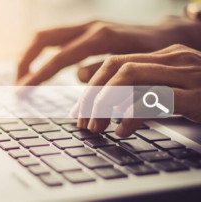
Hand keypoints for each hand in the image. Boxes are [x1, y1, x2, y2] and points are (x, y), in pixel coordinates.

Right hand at [16, 16, 200, 85]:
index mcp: (99, 38)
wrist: (167, 35)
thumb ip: (104, 71)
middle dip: (25, 60)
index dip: (38, 75)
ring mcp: (86, 26)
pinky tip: (41, 69)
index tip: (22, 90)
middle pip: (43, 38)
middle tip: (17, 83)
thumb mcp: (133, 67)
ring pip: (47, 36)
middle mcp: (88, 27)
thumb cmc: (154, 54)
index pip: (59, 58)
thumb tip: (77, 76)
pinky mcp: (86, 30)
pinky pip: (57, 40)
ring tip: (23, 77)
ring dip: (30, 56)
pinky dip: (44, 54)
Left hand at [71, 44, 200, 136]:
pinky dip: (132, 115)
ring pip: (131, 78)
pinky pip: (155, 99)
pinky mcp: (198, 96)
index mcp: (164, 56)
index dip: (92, 86)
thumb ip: (138, 89)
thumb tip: (99, 92)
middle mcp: (174, 59)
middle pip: (117, 69)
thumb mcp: (168, 91)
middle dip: (94, 96)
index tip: (80, 110)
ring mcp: (188, 75)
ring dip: (107, 104)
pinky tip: (123, 131)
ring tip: (97, 127)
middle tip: (84, 122)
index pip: (114, 62)